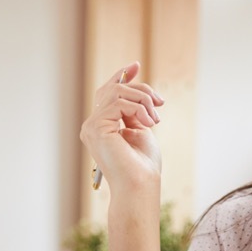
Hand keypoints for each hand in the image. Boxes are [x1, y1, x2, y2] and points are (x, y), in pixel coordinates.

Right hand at [79, 62, 165, 190]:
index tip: (136, 65)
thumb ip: (134, 110)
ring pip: (117, 92)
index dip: (121, 76)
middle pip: (113, 88)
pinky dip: (138, 109)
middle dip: (140, 90)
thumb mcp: (141, 129)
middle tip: (159, 103)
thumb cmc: (144, 165)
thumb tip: (135, 89)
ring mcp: (92, 127)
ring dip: (143, 100)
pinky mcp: (96, 128)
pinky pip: (119, 103)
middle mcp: (93, 126)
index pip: (107, 92)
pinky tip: (147, 124)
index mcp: (102, 126)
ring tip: (154, 119)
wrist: (140, 185)